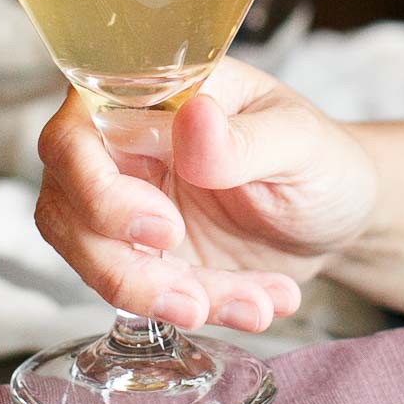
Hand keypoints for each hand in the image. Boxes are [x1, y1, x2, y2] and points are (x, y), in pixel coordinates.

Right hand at [34, 58, 381, 333]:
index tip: (165, 228)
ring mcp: (122, 205)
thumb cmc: (319, 160)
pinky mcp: (139, 257)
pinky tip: (257, 305)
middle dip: (126, 266)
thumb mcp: (301, 144)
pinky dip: (195, 309)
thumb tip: (192, 119)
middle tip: (195, 297)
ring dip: (164, 298)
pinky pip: (136, 294)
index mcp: (149, 95)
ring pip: (93, 260)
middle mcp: (121, 146)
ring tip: (251, 307)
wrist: (336, 218)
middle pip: (68, 206)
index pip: (77, 131)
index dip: (100, 188)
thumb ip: (245, 138)